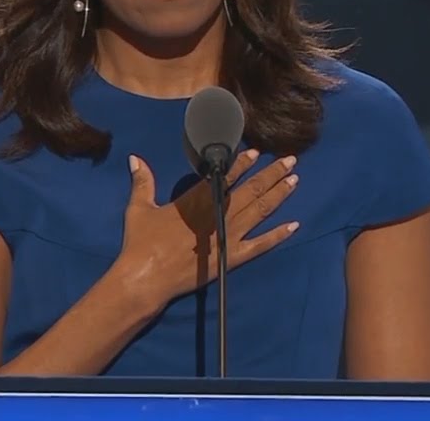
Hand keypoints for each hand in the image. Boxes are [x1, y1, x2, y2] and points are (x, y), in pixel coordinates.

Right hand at [112, 150, 300, 314]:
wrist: (146, 277)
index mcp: (198, 199)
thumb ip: (143, 181)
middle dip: (272, 173)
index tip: (257, 152)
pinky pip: (261, 245)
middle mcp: (218, 214)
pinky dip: (278, 235)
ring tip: (294, 181)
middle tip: (290, 160)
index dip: (243, 163)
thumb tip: (135, 158)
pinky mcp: (232, 257)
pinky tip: (294, 226)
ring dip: (278, 195)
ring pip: (260, 211)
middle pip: (251, 190)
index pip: (226, 176)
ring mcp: (228, 236)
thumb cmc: (141, 242)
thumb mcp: (139, 208)